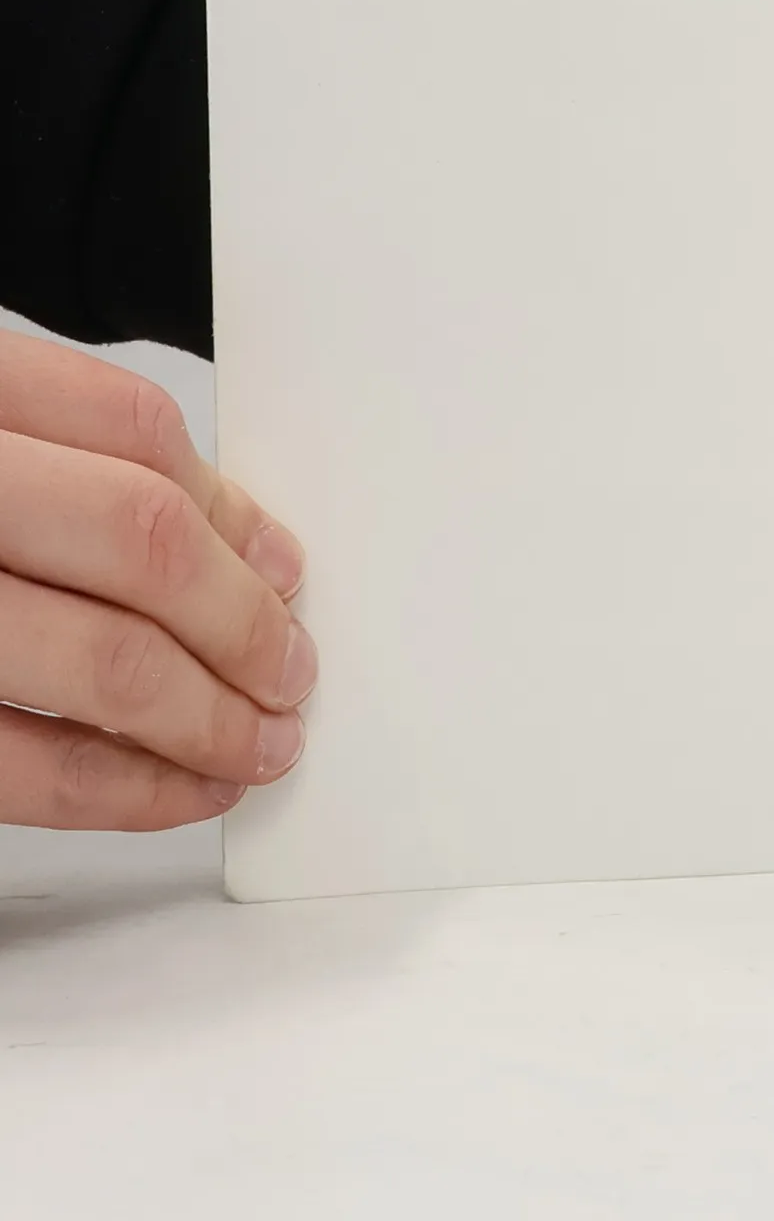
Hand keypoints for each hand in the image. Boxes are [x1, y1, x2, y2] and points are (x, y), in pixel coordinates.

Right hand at [0, 329, 313, 828]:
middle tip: (292, 674)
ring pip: (93, 661)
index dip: (234, 512)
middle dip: (240, 622)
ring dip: (204, 718)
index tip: (285, 573)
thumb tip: (244, 539)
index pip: (134, 434)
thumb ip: (72, 457)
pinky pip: (10, 765)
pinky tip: (175, 791)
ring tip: (260, 744)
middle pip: (137, 543)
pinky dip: (115, 789)